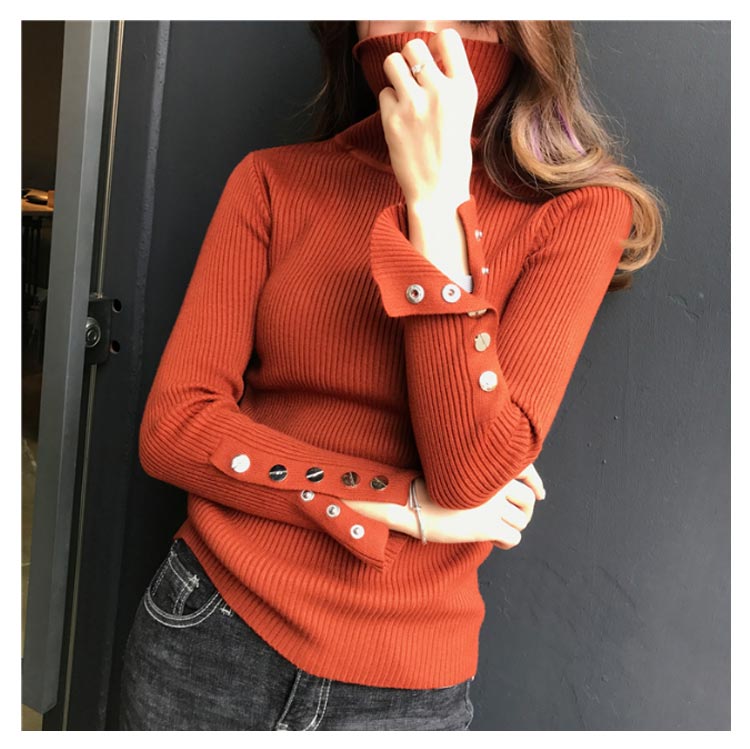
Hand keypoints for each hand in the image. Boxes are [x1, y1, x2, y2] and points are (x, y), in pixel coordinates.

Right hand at [340, 464, 546, 546]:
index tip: (540, 493)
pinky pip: (513, 537)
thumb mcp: (457, 468)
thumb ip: (482, 473)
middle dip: (525, 511)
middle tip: (516, 518)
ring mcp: (492, 505)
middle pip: (528, 499)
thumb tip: (502, 487)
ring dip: (513, 527)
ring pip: (521, 521)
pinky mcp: (486, 526)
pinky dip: (507, 541)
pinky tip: (496, 541)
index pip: (526, 470)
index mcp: (490, 464)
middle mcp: (495, 482)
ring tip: (499, 530)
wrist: (410, 501)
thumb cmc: (428, 485)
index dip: (536, 484)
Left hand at [378, 29, 477, 207]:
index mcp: (464, 89)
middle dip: (411, 58)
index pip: (448, 38)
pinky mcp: (392, 120)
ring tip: (403, 91)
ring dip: (396, 73)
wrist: (437, 192)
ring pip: (393, 62)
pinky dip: (389, 102)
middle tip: (413, 76)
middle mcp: (440, 92)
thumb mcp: (464, 114)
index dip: (437, 44)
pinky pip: (383, 92)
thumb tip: (431, 60)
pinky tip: (400, 117)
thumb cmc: (452, 156)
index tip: (434, 58)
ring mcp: (414, 105)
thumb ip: (450, 84)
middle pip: (414, 46)